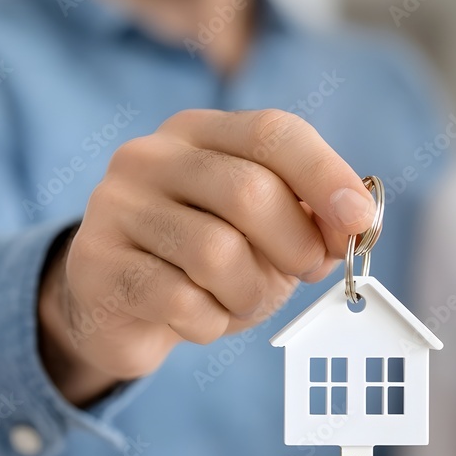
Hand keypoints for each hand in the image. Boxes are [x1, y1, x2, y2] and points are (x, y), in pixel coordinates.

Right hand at [38, 109, 375, 404]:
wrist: (119, 307)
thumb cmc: (205, 264)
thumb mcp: (266, 234)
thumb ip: (309, 218)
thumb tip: (356, 220)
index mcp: (200, 133)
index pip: (272, 133)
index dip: (325, 176)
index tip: (358, 220)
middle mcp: (151, 157)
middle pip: (249, 192)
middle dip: (293, 246)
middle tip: (300, 272)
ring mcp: (116, 208)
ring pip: (216, 253)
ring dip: (250, 293)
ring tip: (240, 300)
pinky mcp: (96, 265)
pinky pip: (180, 301)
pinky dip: (210, 323)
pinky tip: (199, 319)